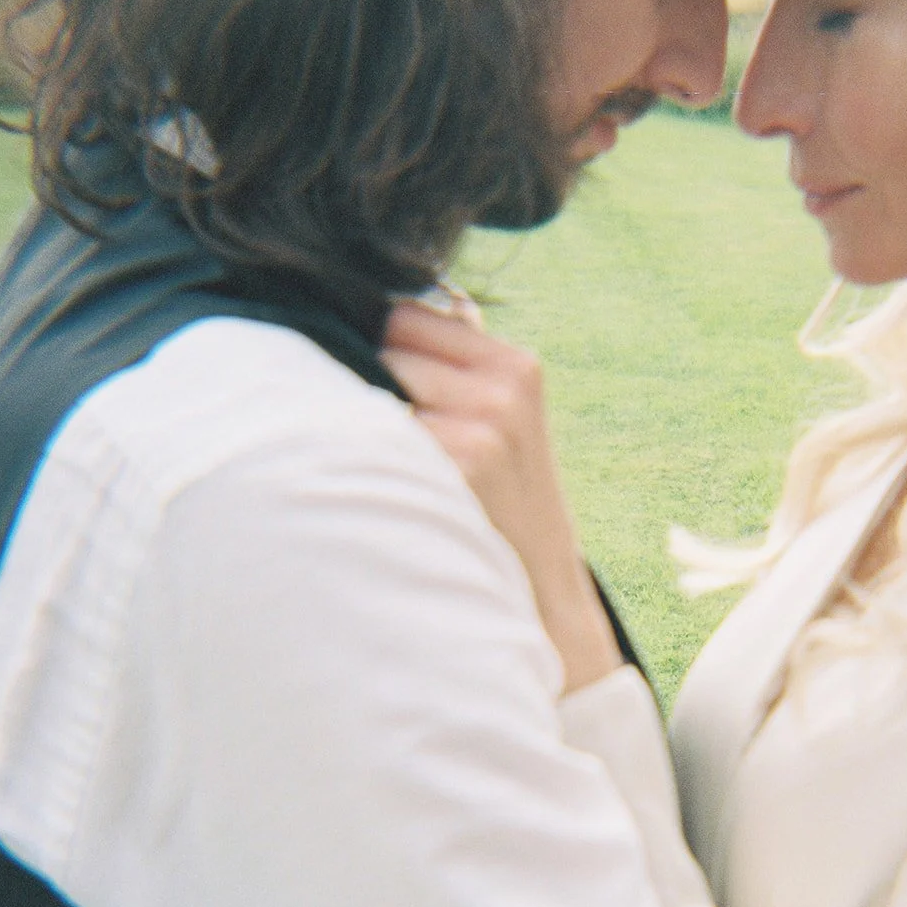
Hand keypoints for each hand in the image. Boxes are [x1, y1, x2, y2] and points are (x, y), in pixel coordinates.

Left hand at [382, 301, 621, 691]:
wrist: (543, 591)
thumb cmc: (506, 506)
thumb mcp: (504, 425)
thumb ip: (454, 372)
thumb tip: (373, 322)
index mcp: (516, 366)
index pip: (407, 315)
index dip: (379, 345)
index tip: (371, 380)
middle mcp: (503, 388)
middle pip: (383, 346)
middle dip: (368, 381)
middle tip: (386, 440)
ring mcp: (482, 426)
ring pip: (372, 391)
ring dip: (363, 424)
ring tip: (393, 470)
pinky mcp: (459, 466)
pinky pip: (376, 439)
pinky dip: (368, 462)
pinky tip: (394, 495)